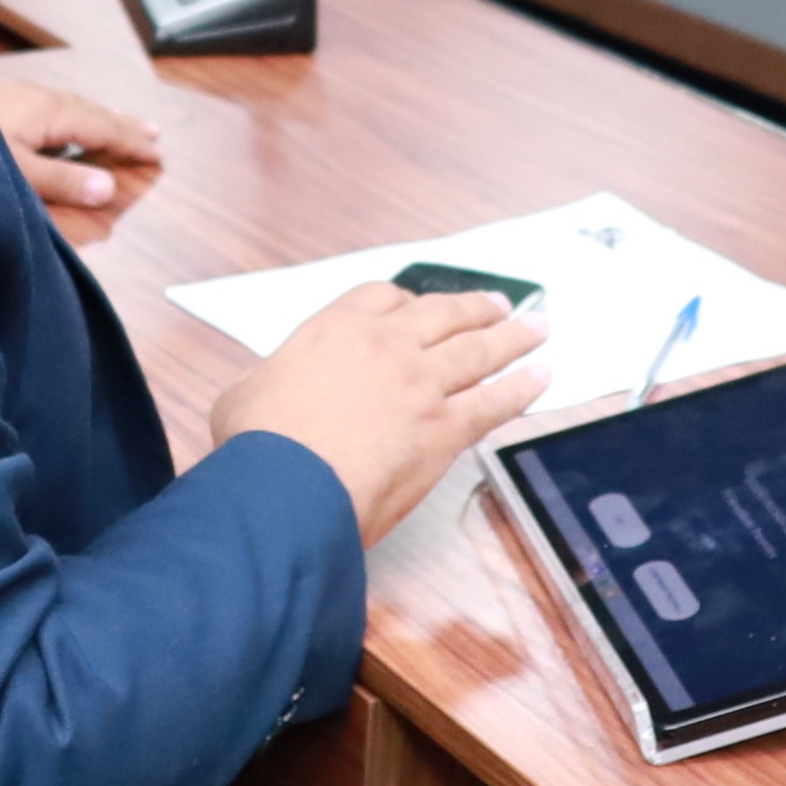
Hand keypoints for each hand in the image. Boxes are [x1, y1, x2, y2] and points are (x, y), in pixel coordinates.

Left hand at [0, 78, 161, 210]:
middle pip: (93, 112)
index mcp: (51, 113)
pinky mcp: (2, 101)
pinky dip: (75, 116)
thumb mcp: (17, 173)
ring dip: (100, 118)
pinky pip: (53, 107)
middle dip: (123, 124)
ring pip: (73, 106)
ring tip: (118, 123)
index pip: (104, 129)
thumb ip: (62, 181)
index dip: (132, 144)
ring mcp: (20, 96)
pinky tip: (65, 125)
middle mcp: (41, 97)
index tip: (158, 156)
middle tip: (153, 133)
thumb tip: (110, 188)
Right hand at [209, 282, 547, 544]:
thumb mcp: (243, 395)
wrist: (289, 487)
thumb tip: (272, 392)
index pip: (381, 297)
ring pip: (478, 350)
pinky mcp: (445, 429)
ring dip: (512, 336)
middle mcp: (387, 346)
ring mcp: (422, 385)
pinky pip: (495, 402)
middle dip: (475, 307)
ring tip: (536, 327)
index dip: (406, 300)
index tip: (419, 304)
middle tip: (499, 303)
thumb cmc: (259, 446)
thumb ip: (272, 381)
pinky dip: (522, 388)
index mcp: (335, 329)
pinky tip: (543, 377)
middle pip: (442, 313)